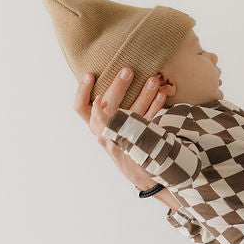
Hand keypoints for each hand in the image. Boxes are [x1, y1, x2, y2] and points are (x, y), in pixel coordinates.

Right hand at [74, 67, 169, 193]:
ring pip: (132, 114)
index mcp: (95, 126)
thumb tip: (112, 77)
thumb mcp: (107, 128)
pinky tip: (163, 94)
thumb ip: (106, 109)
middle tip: (128, 71)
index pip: (80, 107)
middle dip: (117, 87)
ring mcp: (122, 140)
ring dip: (144, 95)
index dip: (82, 90)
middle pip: (106, 107)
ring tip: (153, 80)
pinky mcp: (141, 144)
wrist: (140, 173)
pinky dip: (157, 107)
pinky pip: (149, 123)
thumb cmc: (121, 142)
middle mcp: (104, 134)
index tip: (90, 74)